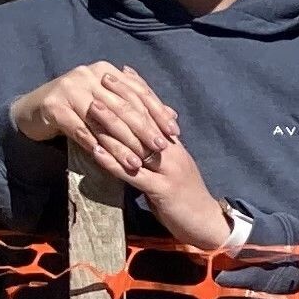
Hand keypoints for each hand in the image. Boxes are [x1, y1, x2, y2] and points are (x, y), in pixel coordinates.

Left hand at [10, 63, 235, 248]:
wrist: (208, 224)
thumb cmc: (187, 197)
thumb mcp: (174, 168)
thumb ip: (160, 149)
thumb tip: (139, 131)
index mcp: (175, 145)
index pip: (154, 111)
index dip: (136, 91)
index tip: (117, 74)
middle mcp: (173, 153)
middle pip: (145, 121)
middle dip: (120, 99)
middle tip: (101, 80)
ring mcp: (168, 171)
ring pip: (137, 143)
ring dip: (111, 125)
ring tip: (91, 108)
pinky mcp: (161, 191)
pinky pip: (133, 173)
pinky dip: (112, 161)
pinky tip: (95, 150)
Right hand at [11, 62, 182, 183]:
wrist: (36, 109)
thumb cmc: (80, 107)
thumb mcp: (110, 103)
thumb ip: (138, 106)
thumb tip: (173, 116)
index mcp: (107, 70)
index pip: (139, 92)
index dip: (158, 112)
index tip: (174, 132)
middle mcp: (89, 75)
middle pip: (123, 106)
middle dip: (145, 129)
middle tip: (160, 149)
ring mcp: (69, 88)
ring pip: (103, 120)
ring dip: (122, 144)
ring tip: (136, 162)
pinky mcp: (53, 106)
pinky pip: (79, 129)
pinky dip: (94, 145)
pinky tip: (106, 160)